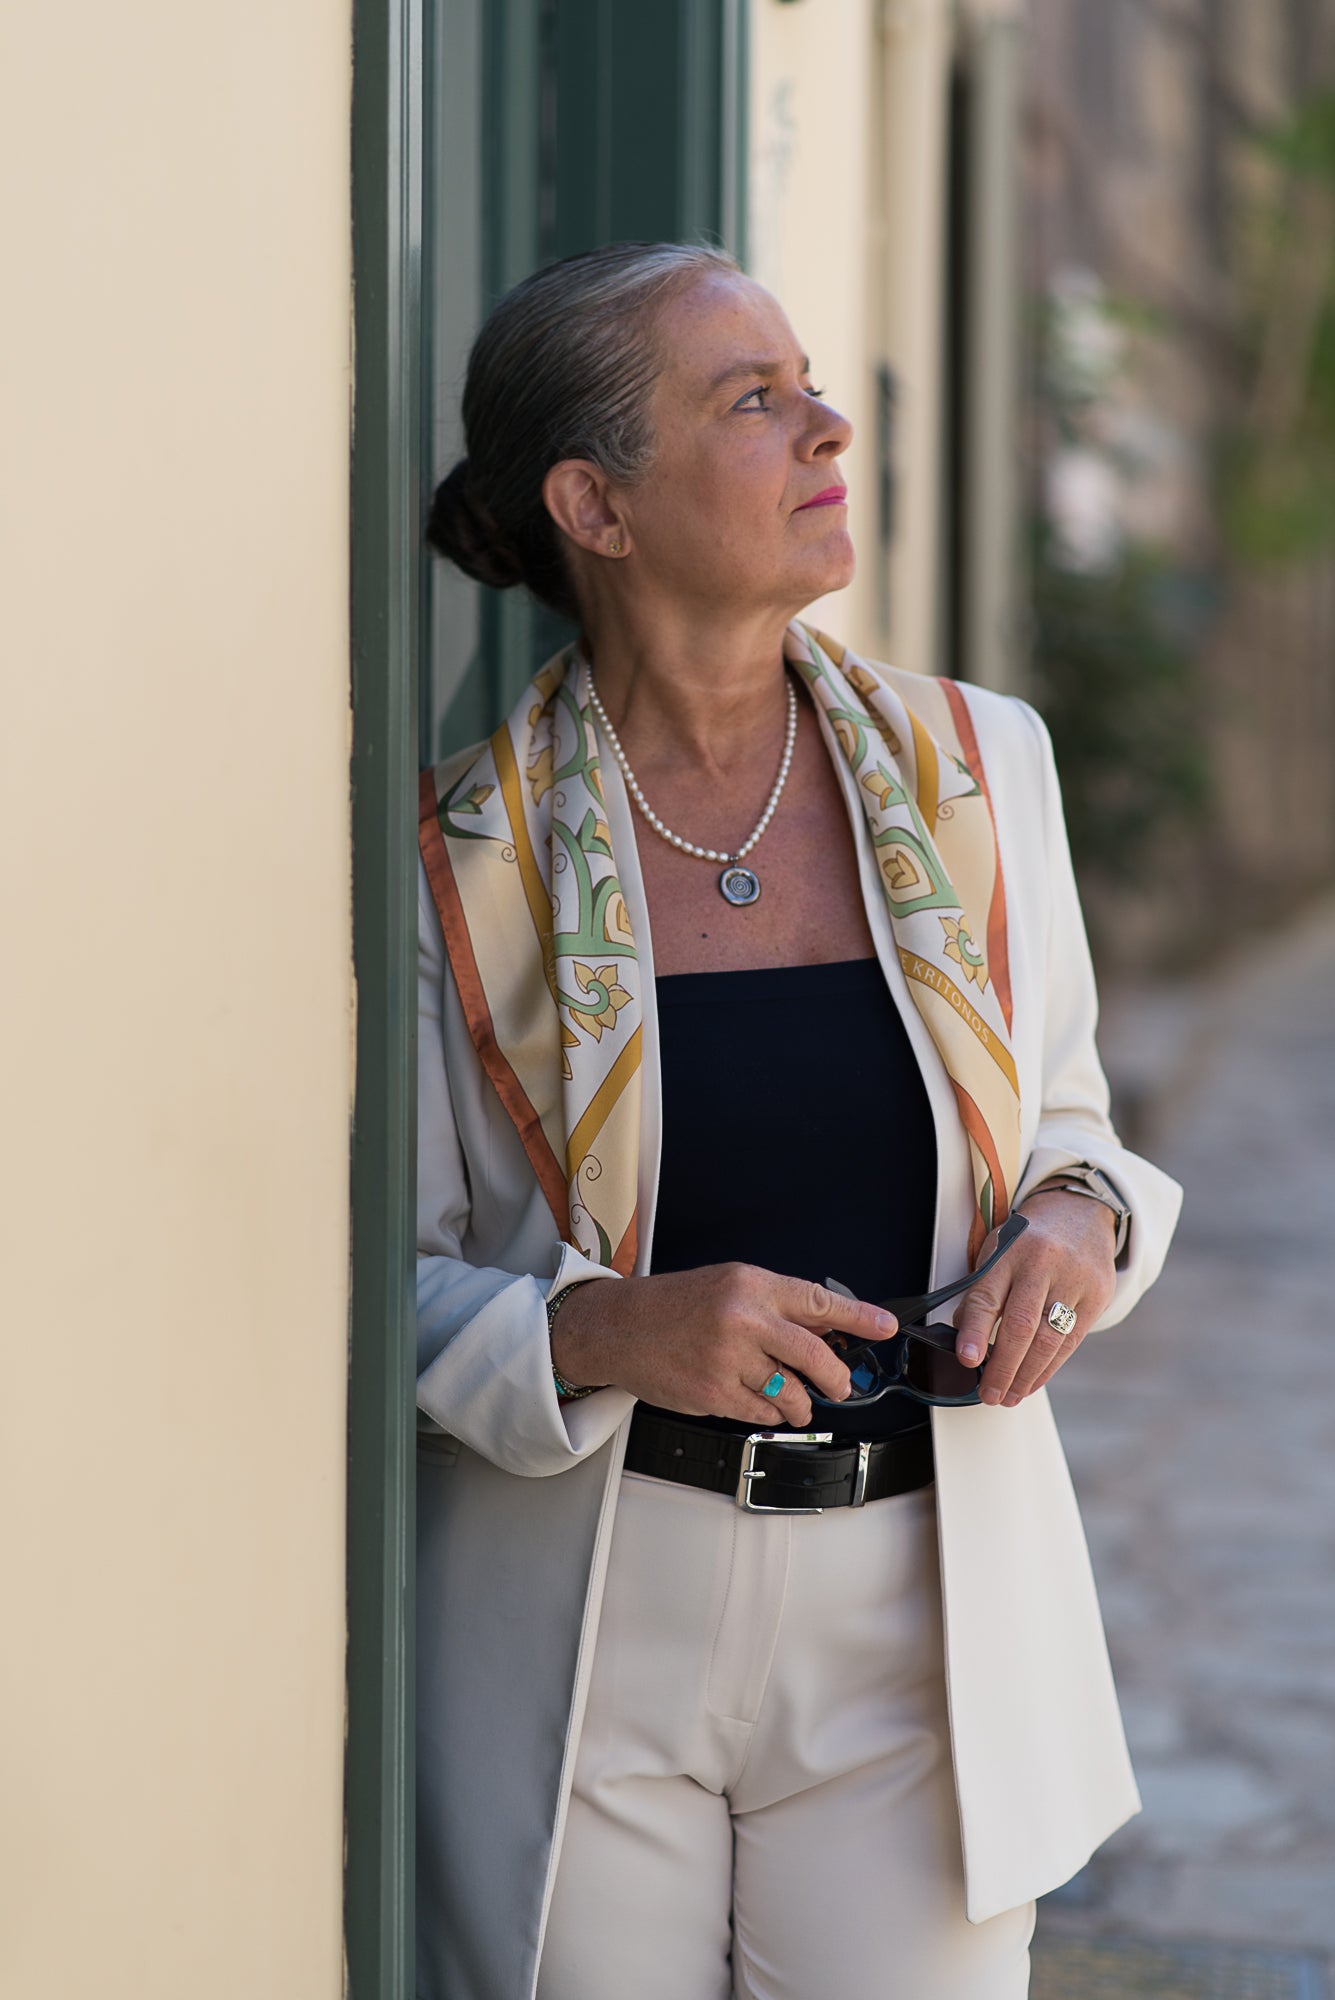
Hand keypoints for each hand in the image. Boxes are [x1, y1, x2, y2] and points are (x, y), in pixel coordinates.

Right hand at [550, 1264, 896, 1429]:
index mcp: (750, 1285)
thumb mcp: (730, 1286)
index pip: (819, 1301)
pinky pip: (762, 1414)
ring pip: (791, 1393)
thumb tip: (826, 1330)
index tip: (886, 1327)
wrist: (620, 1327)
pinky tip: (761, 1405)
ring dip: (801, 1404)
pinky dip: (770, 1415)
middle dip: (837, 1378)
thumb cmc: (675, 1305)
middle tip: (843, 1386)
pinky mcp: (714, 1392)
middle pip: (814, 1356)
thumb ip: (777, 1306)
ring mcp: (728, 1358)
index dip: (860, 1317)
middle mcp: (742, 1319)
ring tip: (798, 1403)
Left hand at [951, 1187, 1117, 1406]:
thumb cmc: (1029, 1239)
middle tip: (988, 1394)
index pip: (988, 1295)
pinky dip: (1049, 1368)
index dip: (975, 1331)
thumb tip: (964, 1340)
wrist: (1080, 1212)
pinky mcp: (1097, 1294)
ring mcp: (1073, 1279)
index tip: (966, 1359)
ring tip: (1009, 1395)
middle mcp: (1042, 1263)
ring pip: (1048, 1339)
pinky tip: (1033, 1381)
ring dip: (1026, 1375)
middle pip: (1021, 1325)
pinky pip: (1070, 1341)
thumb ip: (981, 1291)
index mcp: (1009, 1249)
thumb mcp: (996, 1251)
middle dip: (1002, 1367)